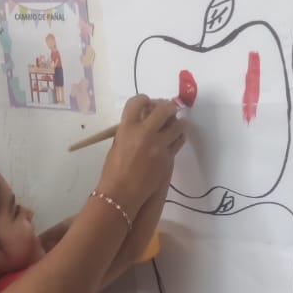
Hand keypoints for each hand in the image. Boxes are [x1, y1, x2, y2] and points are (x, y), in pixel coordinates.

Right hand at [98, 96, 185, 215]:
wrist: (122, 193)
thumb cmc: (113, 169)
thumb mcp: (117, 143)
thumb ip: (130, 129)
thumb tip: (143, 120)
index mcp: (127, 127)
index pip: (138, 102)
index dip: (143, 99)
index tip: (146, 103)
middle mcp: (145, 133)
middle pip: (163, 109)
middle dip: (166, 106)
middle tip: (167, 108)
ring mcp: (159, 146)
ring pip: (177, 125)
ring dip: (177, 121)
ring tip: (175, 122)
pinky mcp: (168, 158)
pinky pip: (179, 141)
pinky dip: (179, 136)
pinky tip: (176, 136)